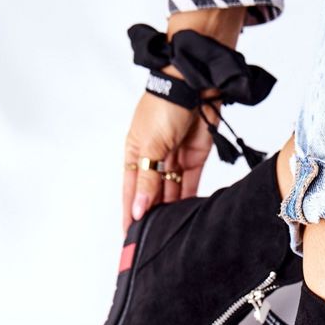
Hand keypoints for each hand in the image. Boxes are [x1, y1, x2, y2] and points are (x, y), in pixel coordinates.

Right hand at [121, 6, 245, 232]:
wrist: (194, 81)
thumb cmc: (163, 104)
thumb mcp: (150, 145)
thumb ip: (146, 179)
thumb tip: (137, 209)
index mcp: (133, 153)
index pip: (130, 192)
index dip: (130, 215)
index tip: (129, 239)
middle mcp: (152, 158)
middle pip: (151, 195)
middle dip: (152, 217)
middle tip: (153, 243)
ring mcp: (174, 159)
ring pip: (171, 193)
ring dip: (171, 212)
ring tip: (170, 235)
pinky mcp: (195, 158)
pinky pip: (190, 185)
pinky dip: (188, 200)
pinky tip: (187, 217)